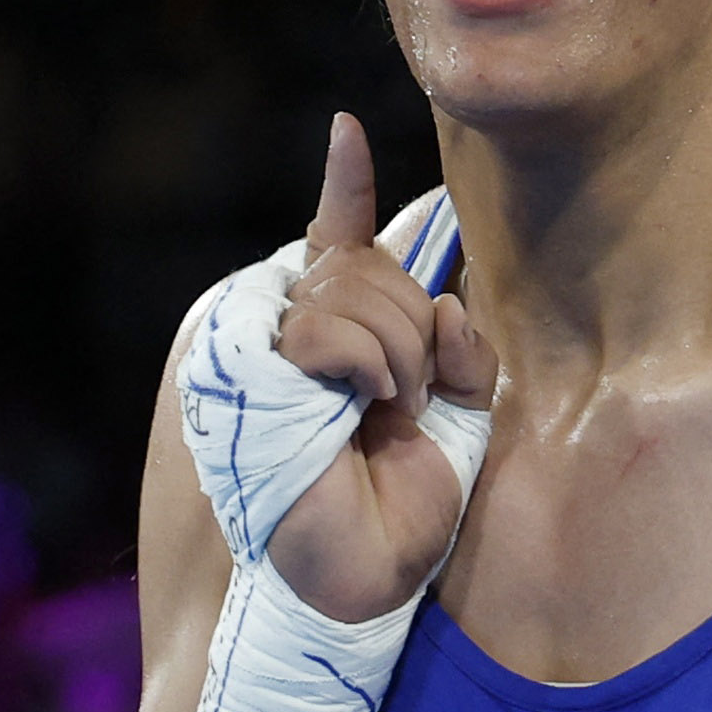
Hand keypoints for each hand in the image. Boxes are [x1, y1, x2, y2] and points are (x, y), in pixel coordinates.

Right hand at [266, 113, 495, 622]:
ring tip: (391, 411)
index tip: (347, 130)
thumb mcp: (458, 417)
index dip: (345, 183)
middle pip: (369, 264)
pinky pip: (327, 323)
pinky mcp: (251, 370)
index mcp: (340, 339)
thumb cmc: (400, 512)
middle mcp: (295, 334)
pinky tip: (367, 405)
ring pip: (352, 287)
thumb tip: (449, 301)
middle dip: (412, 322)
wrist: (362, 581)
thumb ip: (460, 351)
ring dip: (397, 350)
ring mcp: (267, 350)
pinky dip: (367, 361)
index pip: (337, 240)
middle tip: (411, 397)